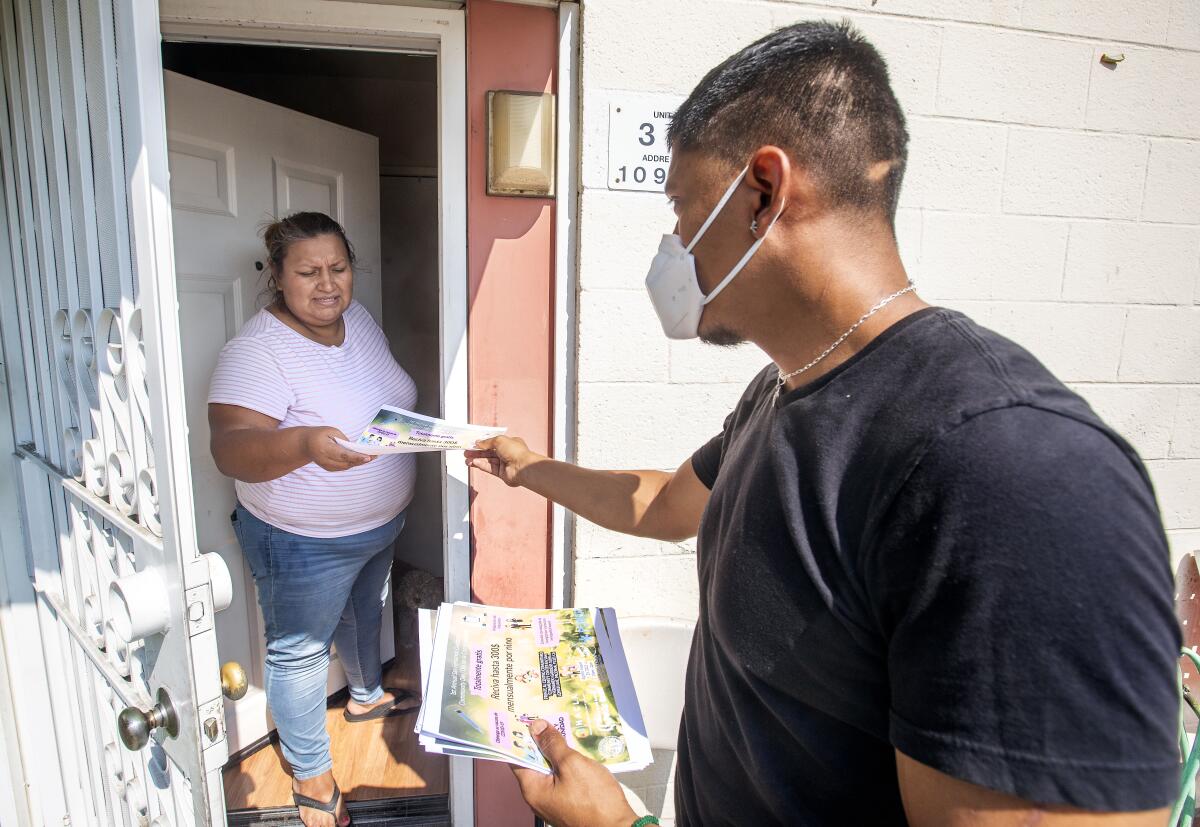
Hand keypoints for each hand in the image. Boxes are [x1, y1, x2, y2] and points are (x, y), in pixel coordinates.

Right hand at [302, 426, 373, 471]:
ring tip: (373, 456)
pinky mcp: (329, 468)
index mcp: (324, 448)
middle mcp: (324, 460)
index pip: (343, 455)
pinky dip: (354, 463)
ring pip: (347, 466)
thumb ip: (344, 441)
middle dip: (362, 460)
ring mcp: (326, 466)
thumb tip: (357, 449)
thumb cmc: (320, 434)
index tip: (368, 457)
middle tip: (375, 455)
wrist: (305, 444)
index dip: (356, 457)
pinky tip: (363, 459)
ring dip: (360, 462)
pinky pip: (344, 467)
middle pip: (346, 463)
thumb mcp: (331, 432)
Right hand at [465, 436, 542, 487]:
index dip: (483, 443)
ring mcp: (504, 463)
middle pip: (488, 452)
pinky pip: (488, 468)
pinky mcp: (501, 473)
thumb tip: (479, 443)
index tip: (473, 443)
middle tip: (467, 451)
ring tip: (467, 459)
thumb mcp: (499, 440)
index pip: (493, 442)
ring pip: (487, 461)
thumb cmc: (516, 452)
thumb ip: (487, 442)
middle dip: (477, 452)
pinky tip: (474, 463)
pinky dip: (481, 465)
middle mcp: (507, 453)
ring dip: (477, 459)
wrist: (522, 467)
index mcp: (509, 443)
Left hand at [511, 720, 638, 826]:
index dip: (520, 736)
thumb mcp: (573, 765)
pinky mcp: (569, 802)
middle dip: (541, 740)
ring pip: (550, 769)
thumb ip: (553, 744)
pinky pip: (562, 778)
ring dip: (557, 751)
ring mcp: (554, 801)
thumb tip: (537, 728)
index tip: (525, 718)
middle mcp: (539, 798)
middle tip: (548, 718)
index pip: (517, 757)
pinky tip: (577, 751)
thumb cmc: (596, 801)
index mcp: (533, 789)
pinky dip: (567, 764)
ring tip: (565, 730)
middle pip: (534, 762)